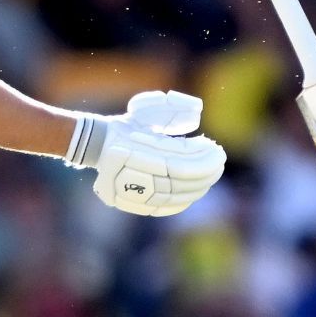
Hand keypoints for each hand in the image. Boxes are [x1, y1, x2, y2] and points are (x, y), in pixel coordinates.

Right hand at [90, 91, 226, 216]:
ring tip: (212, 175)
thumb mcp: (145, 108)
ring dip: (196, 188)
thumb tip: (197, 113)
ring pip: (169, 197)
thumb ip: (170, 109)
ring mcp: (123, 191)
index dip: (200, 160)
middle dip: (203, 174)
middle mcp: (124, 174)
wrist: (95, 144)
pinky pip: (157, 208)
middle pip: (174, 182)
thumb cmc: (126, 124)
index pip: (175, 163)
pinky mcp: (125, 202)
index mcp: (128, 151)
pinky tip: (195, 193)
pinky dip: (179, 203)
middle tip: (219, 163)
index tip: (218, 151)